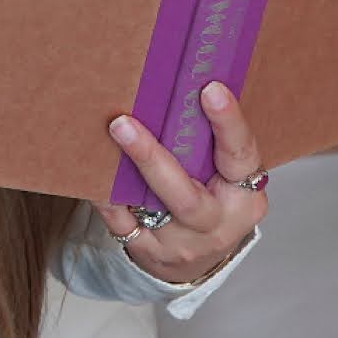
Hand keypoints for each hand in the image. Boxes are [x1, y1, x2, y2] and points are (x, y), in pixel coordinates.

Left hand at [96, 81, 268, 285]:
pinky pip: (123, 225)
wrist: (201, 258)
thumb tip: (184, 80)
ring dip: (126, 175)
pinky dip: (107, 199)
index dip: (228, 123)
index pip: (241, 156)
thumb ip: (211, 141)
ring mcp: (183, 243)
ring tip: (104, 142)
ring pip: (153, 211)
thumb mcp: (226, 175)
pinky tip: (93, 175)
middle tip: (122, 122)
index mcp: (245, 195)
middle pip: (187, 196)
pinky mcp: (152, 253)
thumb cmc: (213, 198)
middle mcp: (217, 223)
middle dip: (152, 158)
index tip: (210, 89)